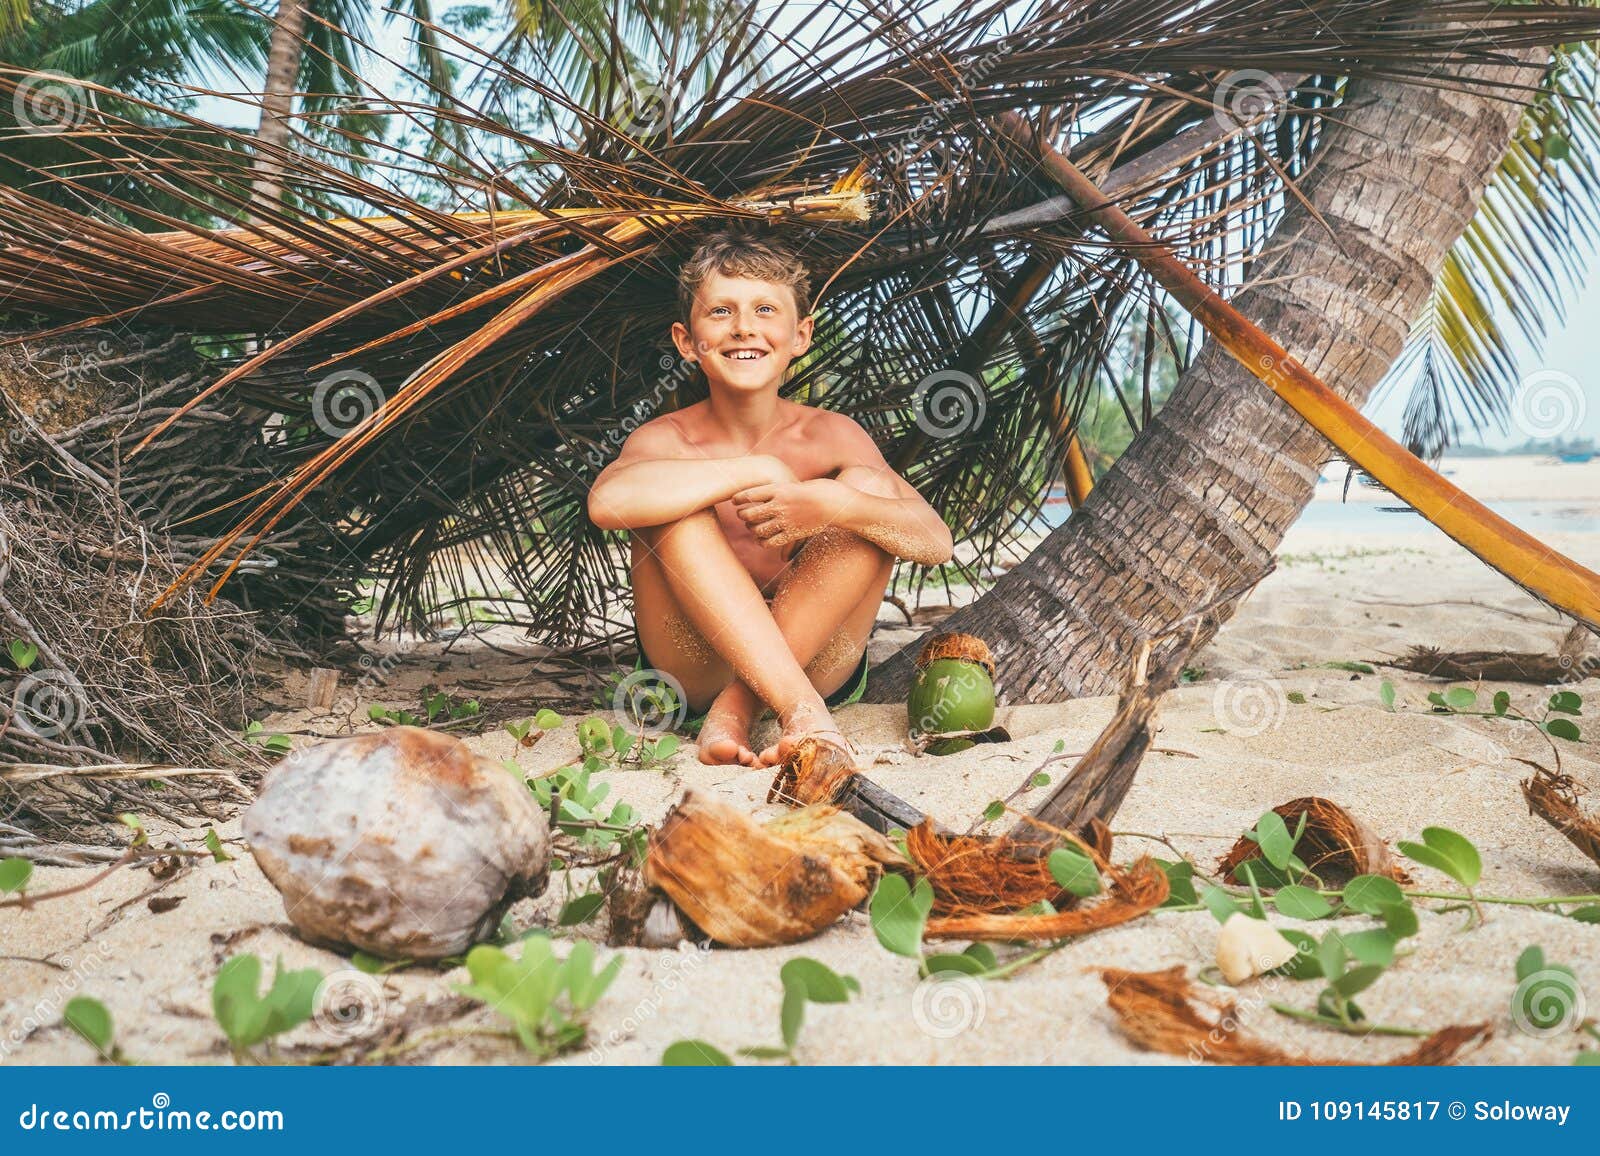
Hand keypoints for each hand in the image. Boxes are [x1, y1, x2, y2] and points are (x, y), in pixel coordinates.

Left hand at [731, 478, 854, 549]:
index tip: (734, 500)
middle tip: (741, 515)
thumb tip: (771, 494)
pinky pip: (771, 542)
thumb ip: (784, 490)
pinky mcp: (793, 533)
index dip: (740, 497)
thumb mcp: (798, 484)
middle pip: (751, 512)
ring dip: (752, 529)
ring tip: (752, 527)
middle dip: (743, 515)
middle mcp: (780, 504)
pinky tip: (761, 540)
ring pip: (758, 528)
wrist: (837, 503)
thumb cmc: (821, 490)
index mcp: (781, 488)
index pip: (752, 493)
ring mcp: (786, 520)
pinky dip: (763, 542)